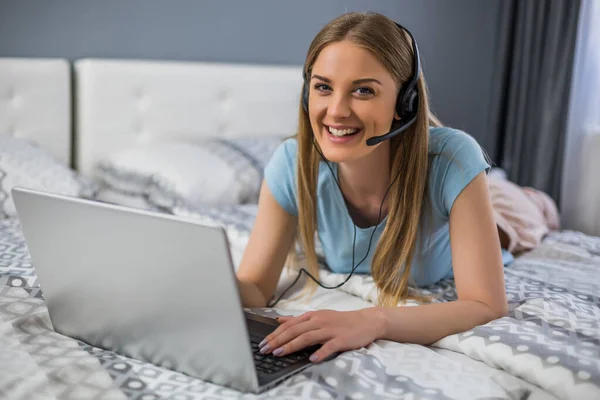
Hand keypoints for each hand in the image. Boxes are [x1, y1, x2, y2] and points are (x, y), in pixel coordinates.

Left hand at [258, 309, 385, 362]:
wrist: (366, 321)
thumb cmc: (340, 321)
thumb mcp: (318, 316)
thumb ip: (298, 320)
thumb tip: (279, 320)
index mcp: (312, 316)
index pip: (289, 325)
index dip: (275, 334)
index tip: (262, 343)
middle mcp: (319, 321)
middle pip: (295, 331)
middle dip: (278, 340)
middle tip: (265, 350)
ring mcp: (330, 330)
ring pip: (308, 337)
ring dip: (292, 345)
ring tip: (280, 353)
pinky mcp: (342, 339)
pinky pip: (329, 346)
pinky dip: (320, 353)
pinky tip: (312, 359)